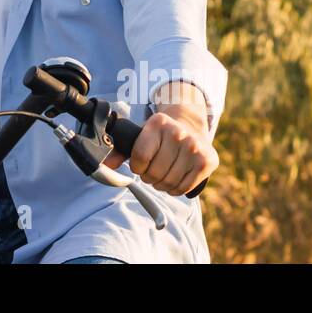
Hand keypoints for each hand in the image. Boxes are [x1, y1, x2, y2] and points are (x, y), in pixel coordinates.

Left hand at [102, 84, 218, 196]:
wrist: (191, 127)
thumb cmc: (160, 136)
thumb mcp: (140, 136)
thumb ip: (120, 150)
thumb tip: (104, 167)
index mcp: (158, 123)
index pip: (139, 157)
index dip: (136, 167)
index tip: (139, 164)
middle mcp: (178, 133)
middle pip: (154, 173)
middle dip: (148, 177)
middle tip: (152, 171)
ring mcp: (194, 147)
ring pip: (168, 183)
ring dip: (161, 185)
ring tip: (162, 175)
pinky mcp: (207, 161)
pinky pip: (184, 188)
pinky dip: (175, 189)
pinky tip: (174, 178)